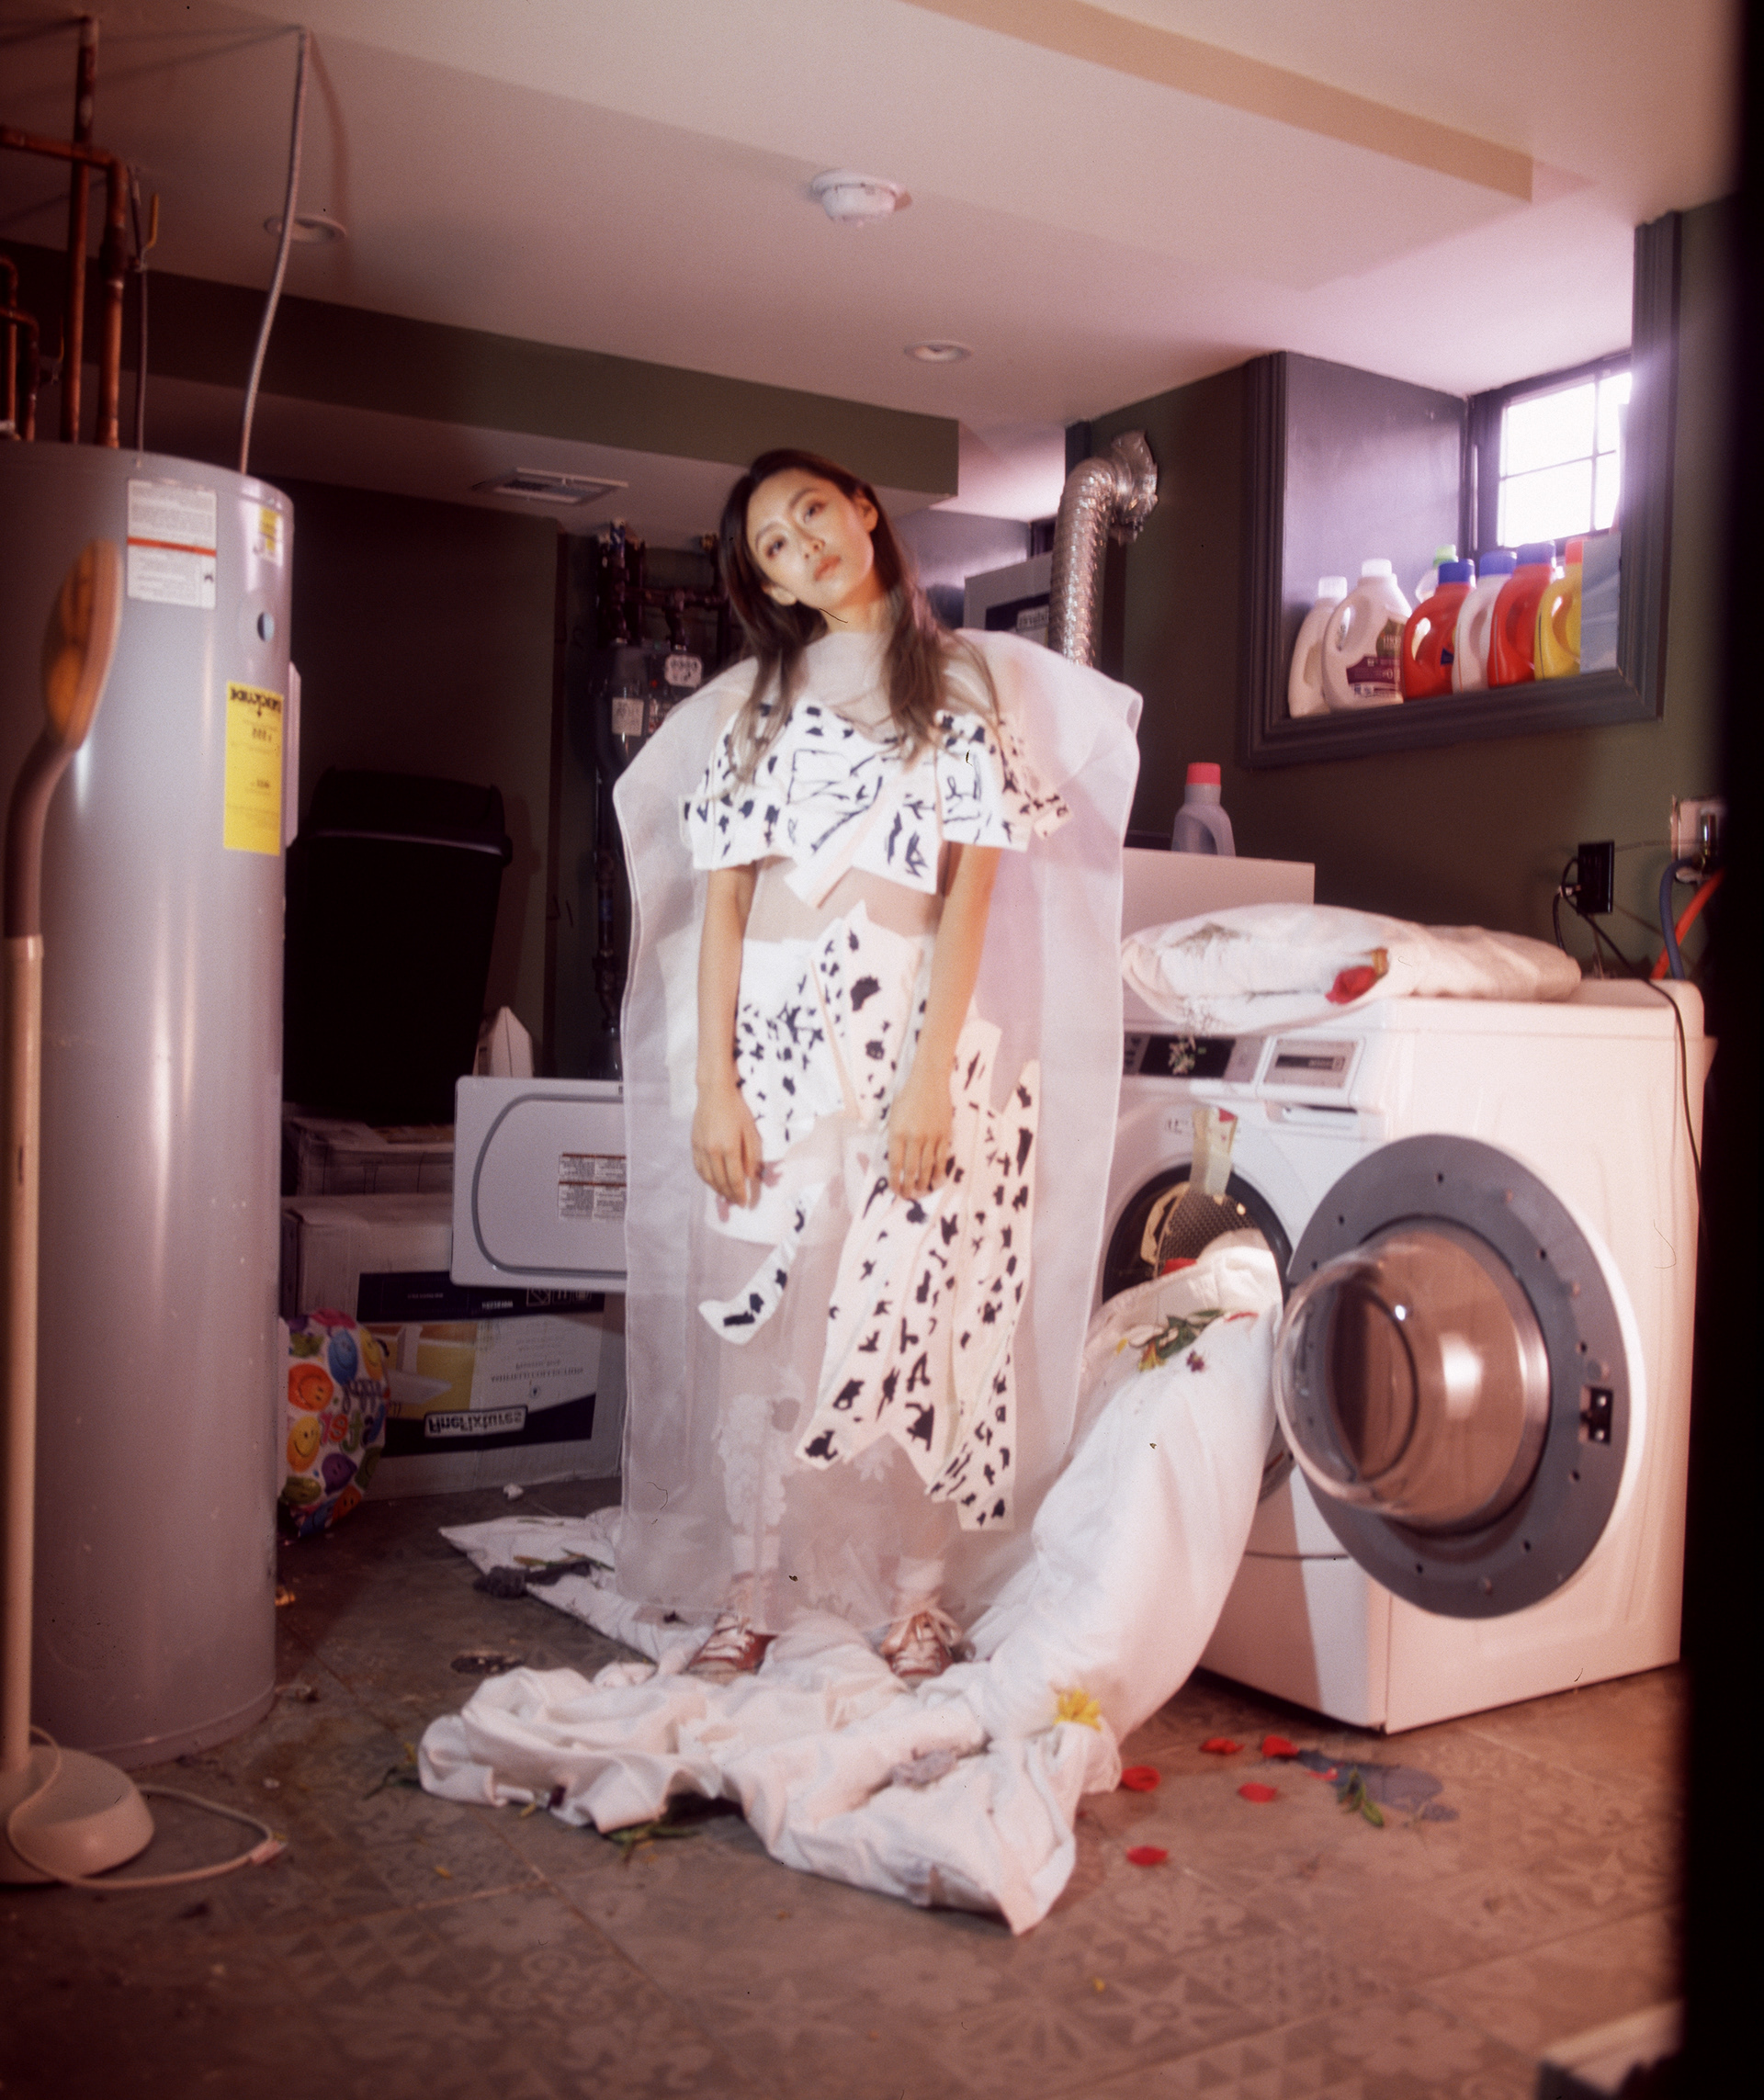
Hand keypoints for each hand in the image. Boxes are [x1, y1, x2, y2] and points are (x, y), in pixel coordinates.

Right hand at [692, 1077, 764, 1206]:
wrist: (714, 1093)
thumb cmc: (737, 1109)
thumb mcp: (750, 1130)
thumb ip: (751, 1155)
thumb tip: (751, 1176)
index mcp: (729, 1147)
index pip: (735, 1178)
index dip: (740, 1193)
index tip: (745, 1202)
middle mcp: (712, 1151)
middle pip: (720, 1181)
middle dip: (729, 1194)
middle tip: (736, 1202)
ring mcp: (700, 1148)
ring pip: (707, 1177)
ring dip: (717, 1189)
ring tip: (726, 1196)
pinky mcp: (694, 1144)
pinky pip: (698, 1168)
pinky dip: (705, 1179)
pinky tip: (712, 1182)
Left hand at [886, 1057, 953, 1200]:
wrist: (929, 1080)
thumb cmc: (907, 1096)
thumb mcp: (892, 1115)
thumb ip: (893, 1137)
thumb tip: (895, 1160)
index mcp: (897, 1133)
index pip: (895, 1165)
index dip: (895, 1181)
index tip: (895, 1190)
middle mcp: (914, 1137)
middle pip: (911, 1170)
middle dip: (909, 1187)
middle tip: (908, 1196)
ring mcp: (931, 1137)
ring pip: (927, 1167)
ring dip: (924, 1183)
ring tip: (921, 1192)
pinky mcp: (944, 1135)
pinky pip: (942, 1158)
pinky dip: (939, 1172)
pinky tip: (937, 1181)